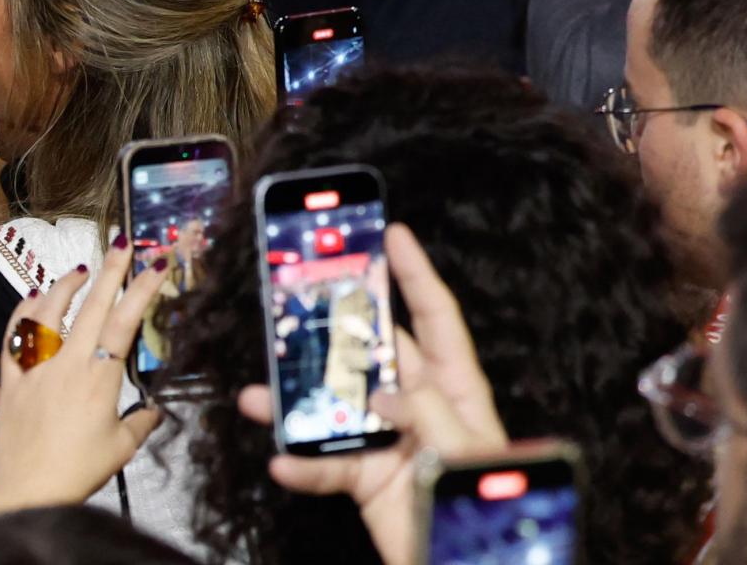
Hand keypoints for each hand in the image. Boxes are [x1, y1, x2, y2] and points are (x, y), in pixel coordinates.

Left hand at [0, 240, 167, 515]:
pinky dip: (23, 313)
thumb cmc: (78, 472)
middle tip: (122, 243)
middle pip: (92, 306)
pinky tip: (31, 298)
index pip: (125, 323)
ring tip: (80, 269)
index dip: (141, 290)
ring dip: (65, 285)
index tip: (155, 265)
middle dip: (110, 270)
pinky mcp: (11, 380)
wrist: (29, 490)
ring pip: (49, 313)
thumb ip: (141, 422)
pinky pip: (14, 338)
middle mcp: (67, 364)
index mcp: (100, 378)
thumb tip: (154, 410)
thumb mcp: (122, 448)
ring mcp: (35, 369)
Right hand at [234, 225, 507, 564]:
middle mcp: (421, 410)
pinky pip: (326, 466)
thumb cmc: (489, 511)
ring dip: (295, 404)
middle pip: (372, 356)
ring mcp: (391, 444)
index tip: (392, 235)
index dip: (415, 276)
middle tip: (294, 305)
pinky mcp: (368, 482)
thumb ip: (426, 416)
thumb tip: (379, 394)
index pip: (436, 319)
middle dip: (332, 331)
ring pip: (335, 409)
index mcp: (458, 392)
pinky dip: (301, 466)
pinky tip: (283, 462)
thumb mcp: (467, 455)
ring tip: (257, 395)